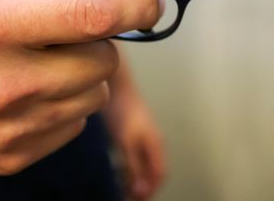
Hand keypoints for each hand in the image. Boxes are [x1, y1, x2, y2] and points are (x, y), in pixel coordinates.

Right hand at [0, 0, 160, 175]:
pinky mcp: (15, 156)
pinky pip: (74, 125)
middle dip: (100, 43)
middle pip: (103, 60)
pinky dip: (67, 106)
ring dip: (84, 75)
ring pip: (93, 94)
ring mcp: (12, 126)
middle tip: (75, 35)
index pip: (87, 14)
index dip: (131, 4)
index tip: (146, 1)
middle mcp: (6, 82)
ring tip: (48, 65)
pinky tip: (36, 95)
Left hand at [104, 56, 165, 200]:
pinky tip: (116, 167)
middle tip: (127, 196)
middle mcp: (152, 140)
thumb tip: (140, 190)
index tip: (136, 200)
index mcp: (155, 144)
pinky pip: (134, 154)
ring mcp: (143, 134)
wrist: (114, 83)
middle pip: (152, 170)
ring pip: (143, 162)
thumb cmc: (122, 110)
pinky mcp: (132, 130)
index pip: (159, 174)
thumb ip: (133, 166)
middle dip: (143, 186)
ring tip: (121, 186)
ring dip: (135, 176)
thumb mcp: (126, 142)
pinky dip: (128, 165)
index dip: (150, 190)